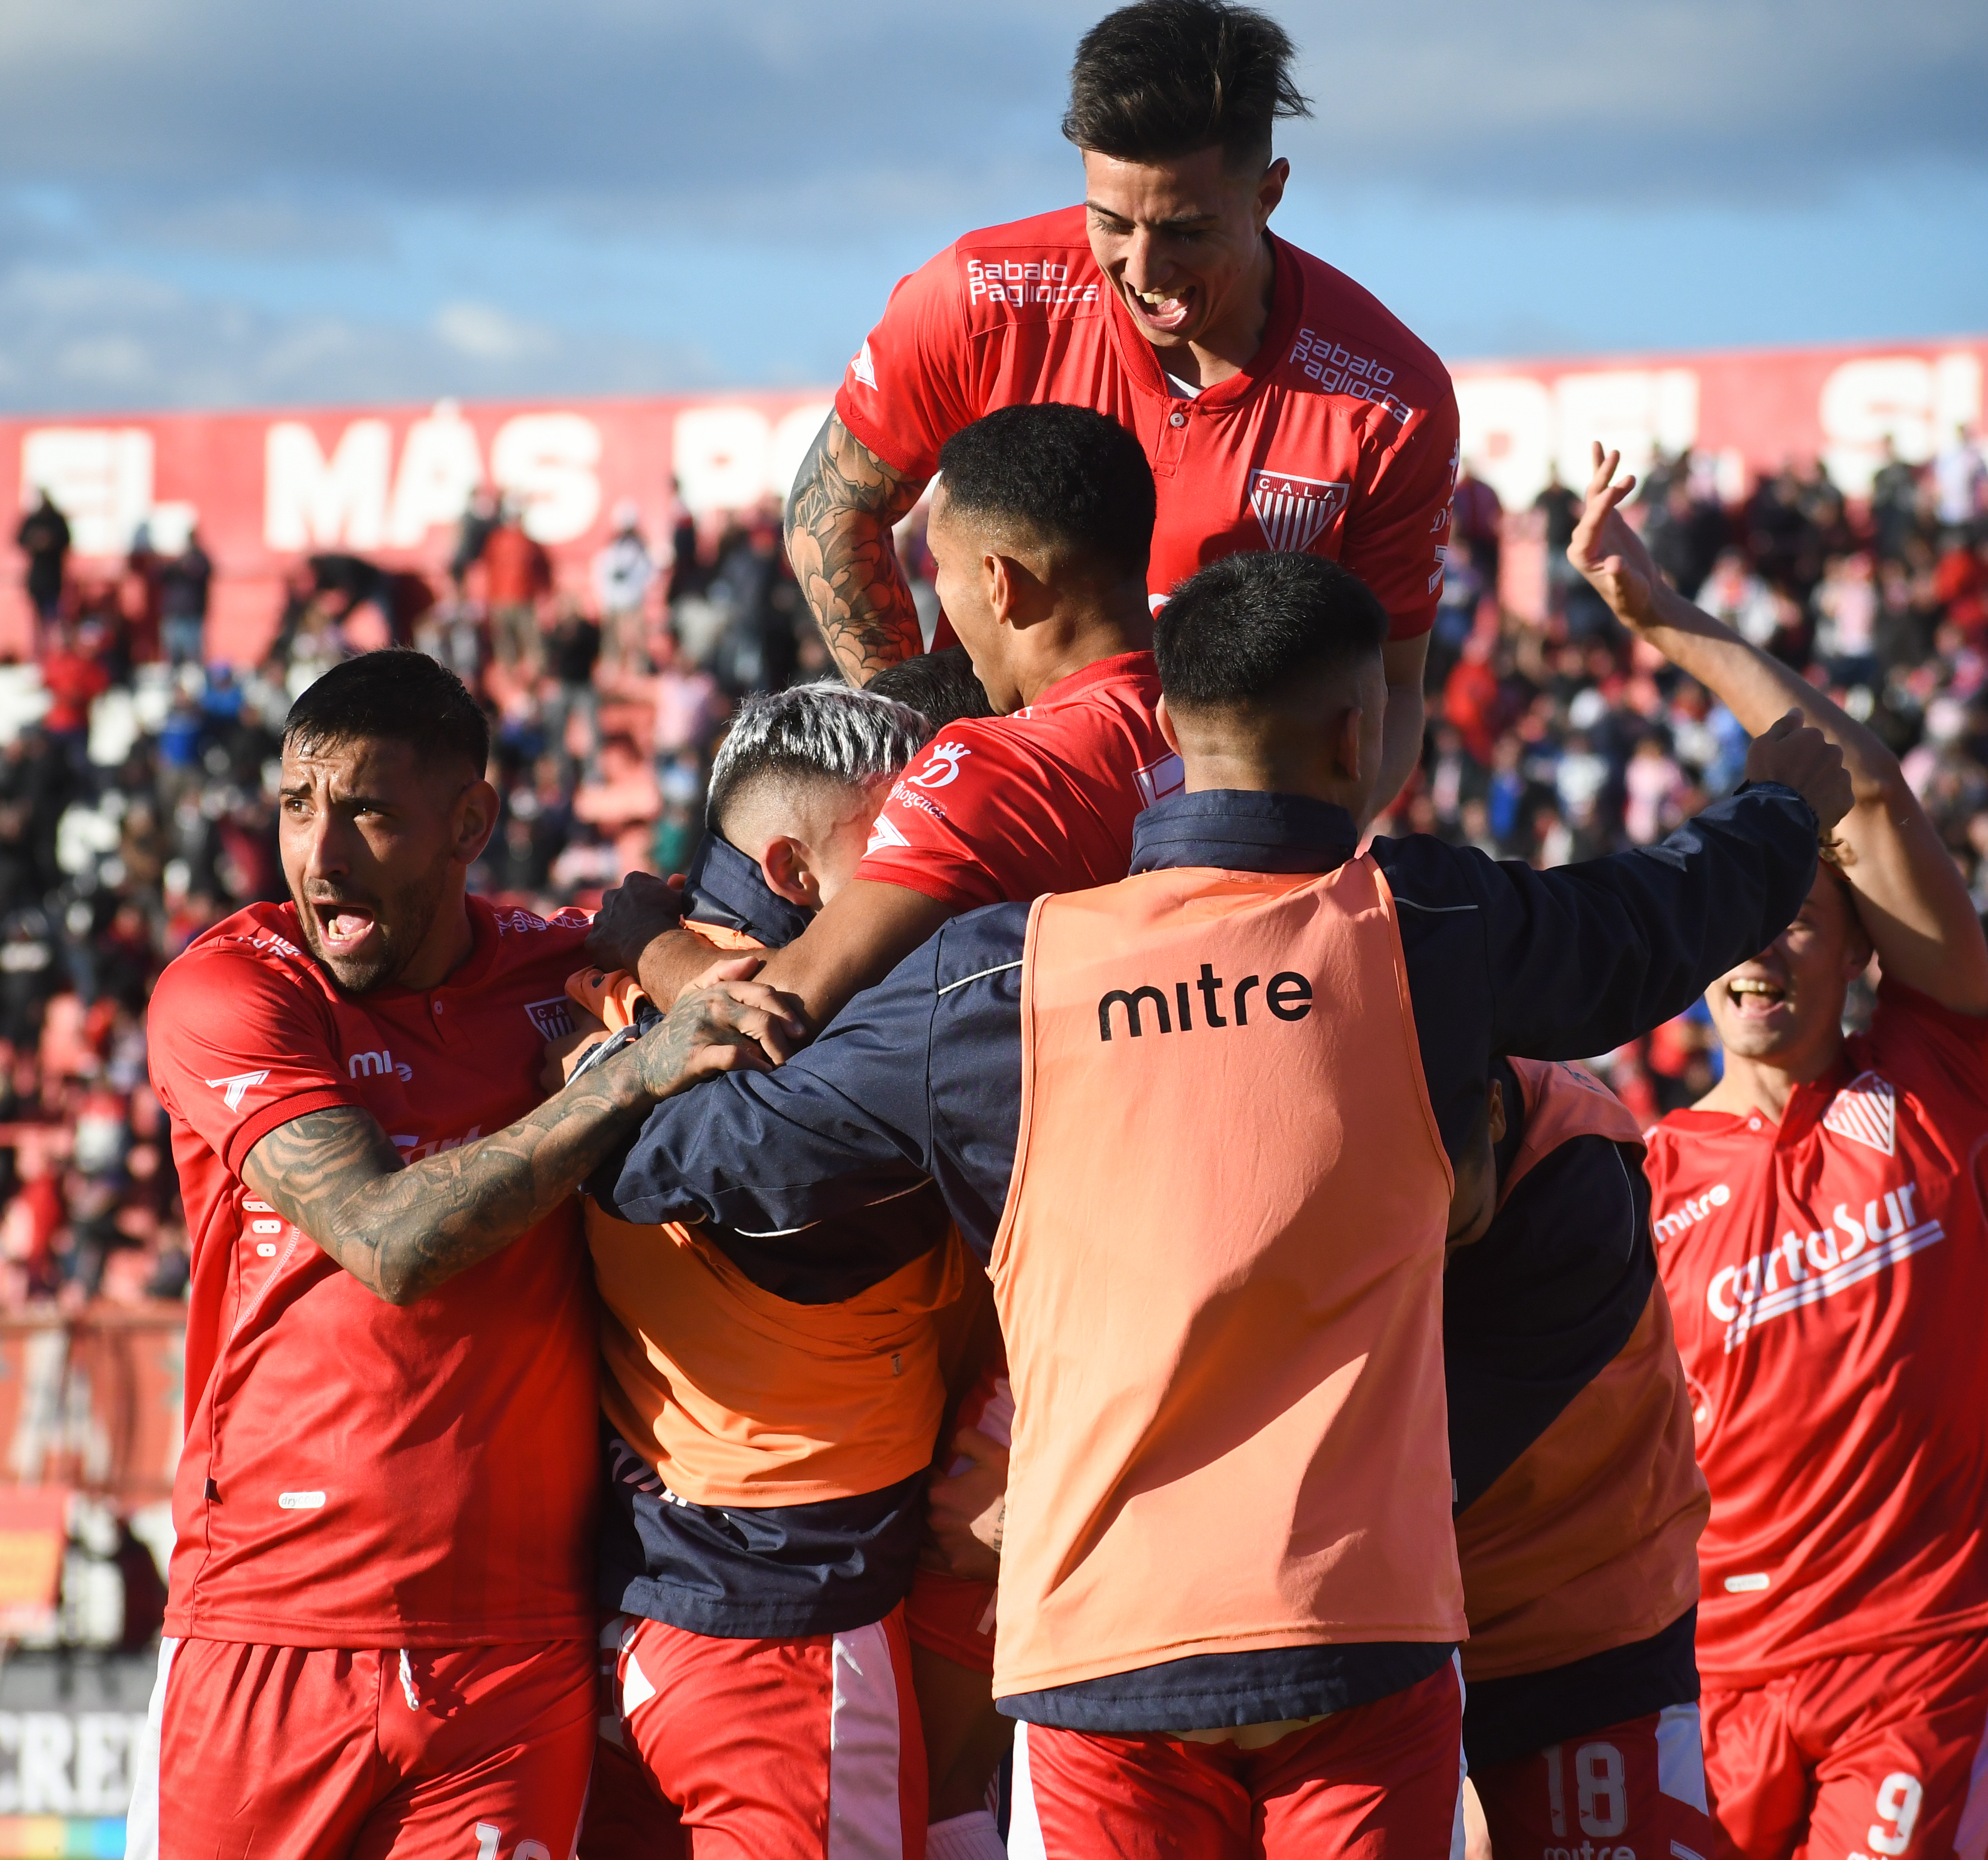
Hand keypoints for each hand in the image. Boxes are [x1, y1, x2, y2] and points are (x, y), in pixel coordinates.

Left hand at [586, 871, 684, 973]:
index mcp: (634, 881)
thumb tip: (677, 881)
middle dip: (623, 909)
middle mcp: (612, 895)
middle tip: (638, 925)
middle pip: (615, 900)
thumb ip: (676, 888)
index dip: (646, 896)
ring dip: (613, 929)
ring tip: (629, 943)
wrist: (652, 945)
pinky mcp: (593, 940)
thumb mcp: (679, 898)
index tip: (654, 908)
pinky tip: (618, 957)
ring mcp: (601, 918)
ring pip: (605, 922)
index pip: (637, 883)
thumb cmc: (668, 919)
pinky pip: (598, 944)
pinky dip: (606, 950)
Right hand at [637, 958, 807, 1096]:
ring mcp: (703, 1028)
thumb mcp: (692, 995)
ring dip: (775, 1052)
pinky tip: (764, 1074)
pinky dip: (756, 1066)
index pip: (763, 992)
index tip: (800, 1031)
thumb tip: (753, 960)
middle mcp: (711, 1004)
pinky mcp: (696, 1055)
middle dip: (786, 1034)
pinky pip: (736, 1056)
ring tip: (782, 1066)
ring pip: (755, 1033)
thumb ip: (720, 974)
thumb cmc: (677, 1031)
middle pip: (764, 1014)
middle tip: (796, 1051)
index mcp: (715, 990)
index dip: (786, 1011)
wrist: (642, 1066)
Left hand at [922, 1425, 1007, 1582]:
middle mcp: (934, 1520)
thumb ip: (967, 1439)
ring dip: (923, 1524)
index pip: (924, 1478)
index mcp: (939, 1493)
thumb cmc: (1012, 1492)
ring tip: (935, 1518)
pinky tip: (928, 1544)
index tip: (940, 1472)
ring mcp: (942, 1546)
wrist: (1032, 1534)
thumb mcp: (994, 1454)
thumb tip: (950, 1442)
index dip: (932, 1473)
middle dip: (927, 1500)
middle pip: (919, 1506)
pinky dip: (924, 1550)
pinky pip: (926, 1559)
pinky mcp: (951, 1566)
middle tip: (940, 1496)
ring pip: (919, 1533)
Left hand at [1568, 442, 1661, 627]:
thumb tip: (1616, 564)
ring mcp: (1594, 528)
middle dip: (1602, 482)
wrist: (1640, 596)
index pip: (1589, 526)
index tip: (1617, 488)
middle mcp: (1582, 539)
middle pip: (1590, 506)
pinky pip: (1602, 494)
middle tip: (1615, 458)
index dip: (1601, 507)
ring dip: (1604, 474)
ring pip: (1596, 496)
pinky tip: (1600, 450)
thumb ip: (1621, 576)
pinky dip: (1602, 474)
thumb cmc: (1632, 596)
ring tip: (1613, 452)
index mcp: (1582, 555)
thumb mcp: (1628, 588)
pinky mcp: (1607, 521)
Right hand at [1744, 710, 1853, 834]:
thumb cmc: (1766, 777)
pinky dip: (1827, 801)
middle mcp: (1834, 752)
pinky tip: (1809, 808)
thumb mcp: (1762, 745)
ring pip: (1832, 776)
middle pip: (1823, 756)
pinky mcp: (1846, 800)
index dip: (1791, 752)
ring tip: (1800, 798)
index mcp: (1814, 736)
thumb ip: (1783, 725)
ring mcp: (1842, 777)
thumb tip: (1798, 710)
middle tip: (1791, 782)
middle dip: (1811, 765)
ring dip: (1820, 782)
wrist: (1777, 815)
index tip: (1780, 766)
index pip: (1806, 739)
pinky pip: (1838, 797)